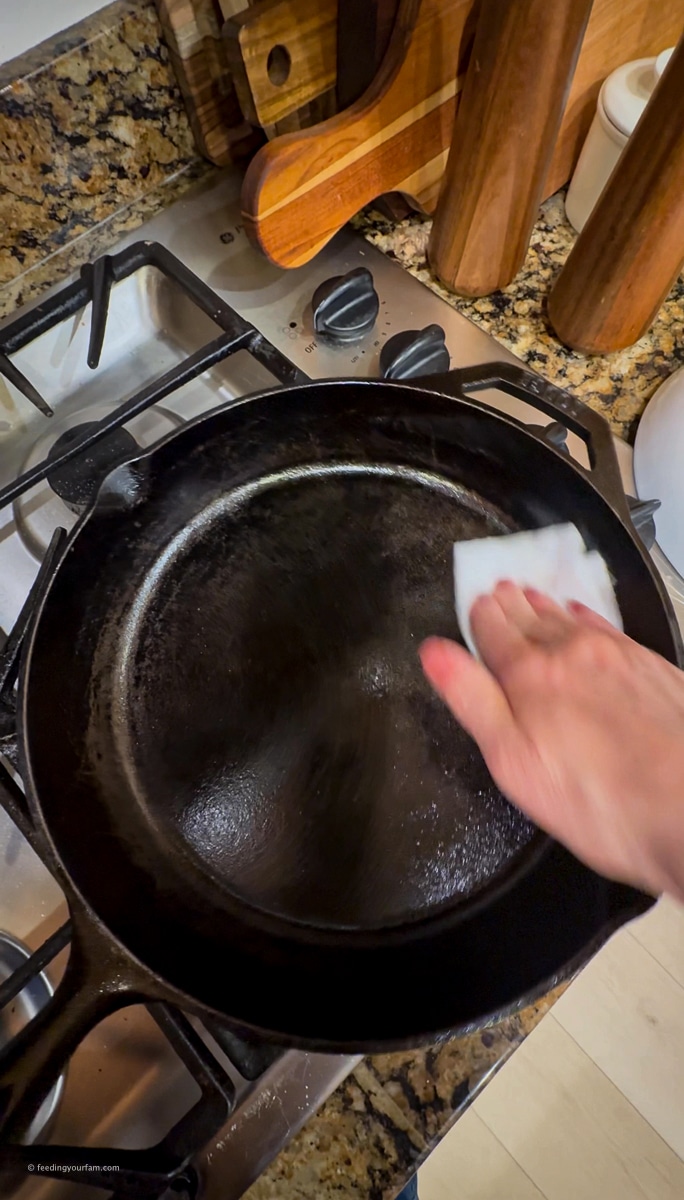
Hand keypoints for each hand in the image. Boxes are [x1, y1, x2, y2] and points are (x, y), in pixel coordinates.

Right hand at [420, 581, 683, 900]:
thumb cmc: (598, 801)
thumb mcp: (513, 761)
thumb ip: (471, 699)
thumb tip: (433, 652)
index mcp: (529, 674)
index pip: (493, 630)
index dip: (480, 615)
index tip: (475, 602)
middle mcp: (572, 652)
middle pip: (531, 617)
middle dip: (510, 604)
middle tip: (498, 590)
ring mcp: (616, 655)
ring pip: (569, 618)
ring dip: (545, 606)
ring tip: (530, 595)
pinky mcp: (651, 666)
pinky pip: (607, 627)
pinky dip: (585, 617)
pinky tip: (582, 616)